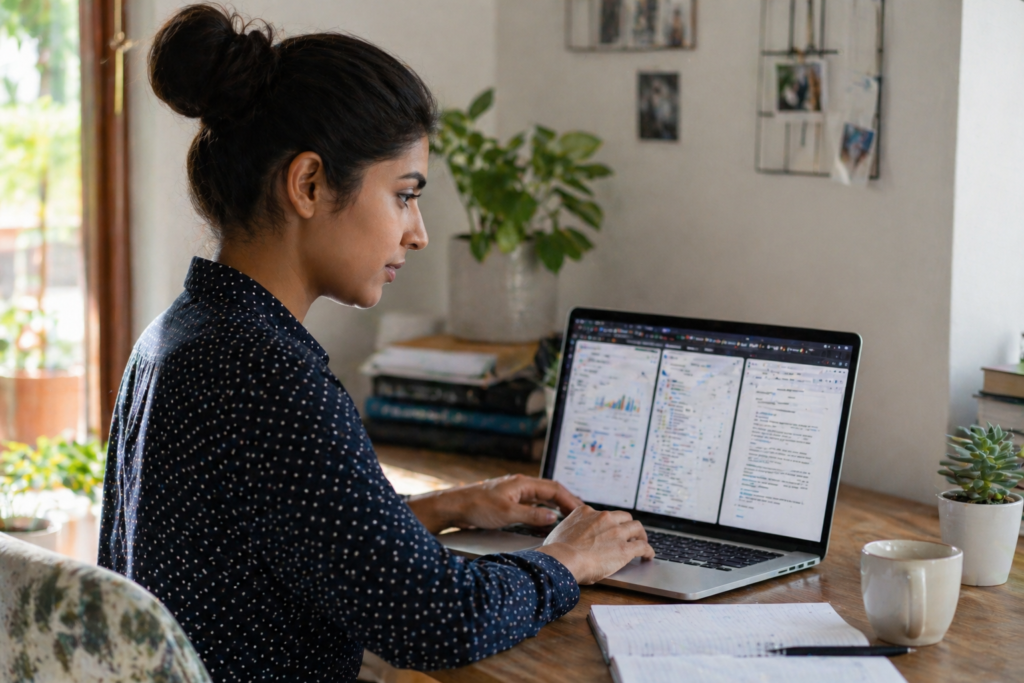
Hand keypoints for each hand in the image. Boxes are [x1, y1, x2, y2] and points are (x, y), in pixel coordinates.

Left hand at [406, 474, 582, 533]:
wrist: (454, 507)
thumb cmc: (477, 507)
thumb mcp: (507, 513)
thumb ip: (532, 515)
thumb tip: (554, 516)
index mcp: (523, 483)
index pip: (554, 488)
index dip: (570, 500)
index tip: (583, 511)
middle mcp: (521, 486)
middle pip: (550, 491)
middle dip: (567, 502)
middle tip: (582, 515)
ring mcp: (515, 493)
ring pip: (541, 498)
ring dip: (556, 506)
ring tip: (569, 518)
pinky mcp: (508, 502)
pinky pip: (532, 505)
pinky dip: (543, 511)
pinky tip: (547, 520)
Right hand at [536, 505, 653, 584]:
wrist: (563, 559)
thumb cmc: (557, 551)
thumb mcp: (559, 532)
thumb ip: (568, 531)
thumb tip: (565, 539)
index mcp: (586, 512)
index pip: (603, 514)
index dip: (608, 523)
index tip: (610, 529)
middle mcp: (603, 518)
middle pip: (624, 517)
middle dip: (628, 525)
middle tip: (630, 534)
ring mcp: (616, 532)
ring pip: (637, 528)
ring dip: (641, 535)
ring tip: (642, 542)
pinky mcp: (625, 548)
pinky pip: (643, 546)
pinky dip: (648, 550)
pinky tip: (649, 556)